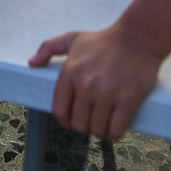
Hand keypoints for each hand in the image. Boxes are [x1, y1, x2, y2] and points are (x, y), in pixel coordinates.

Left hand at [28, 24, 161, 138]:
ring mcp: (107, 93)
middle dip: (85, 127)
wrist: (139, 36)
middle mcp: (86, 84)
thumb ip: (49, 47)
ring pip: (97, 129)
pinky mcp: (128, 99)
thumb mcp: (73, 39)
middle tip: (93, 122)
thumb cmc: (104, 40)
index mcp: (70, 72)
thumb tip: (31, 64)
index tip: (74, 121)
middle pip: (79, 124)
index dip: (66, 121)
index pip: (60, 111)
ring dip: (100, 132)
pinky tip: (116, 129)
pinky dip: (115, 134)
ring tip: (105, 126)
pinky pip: (116, 129)